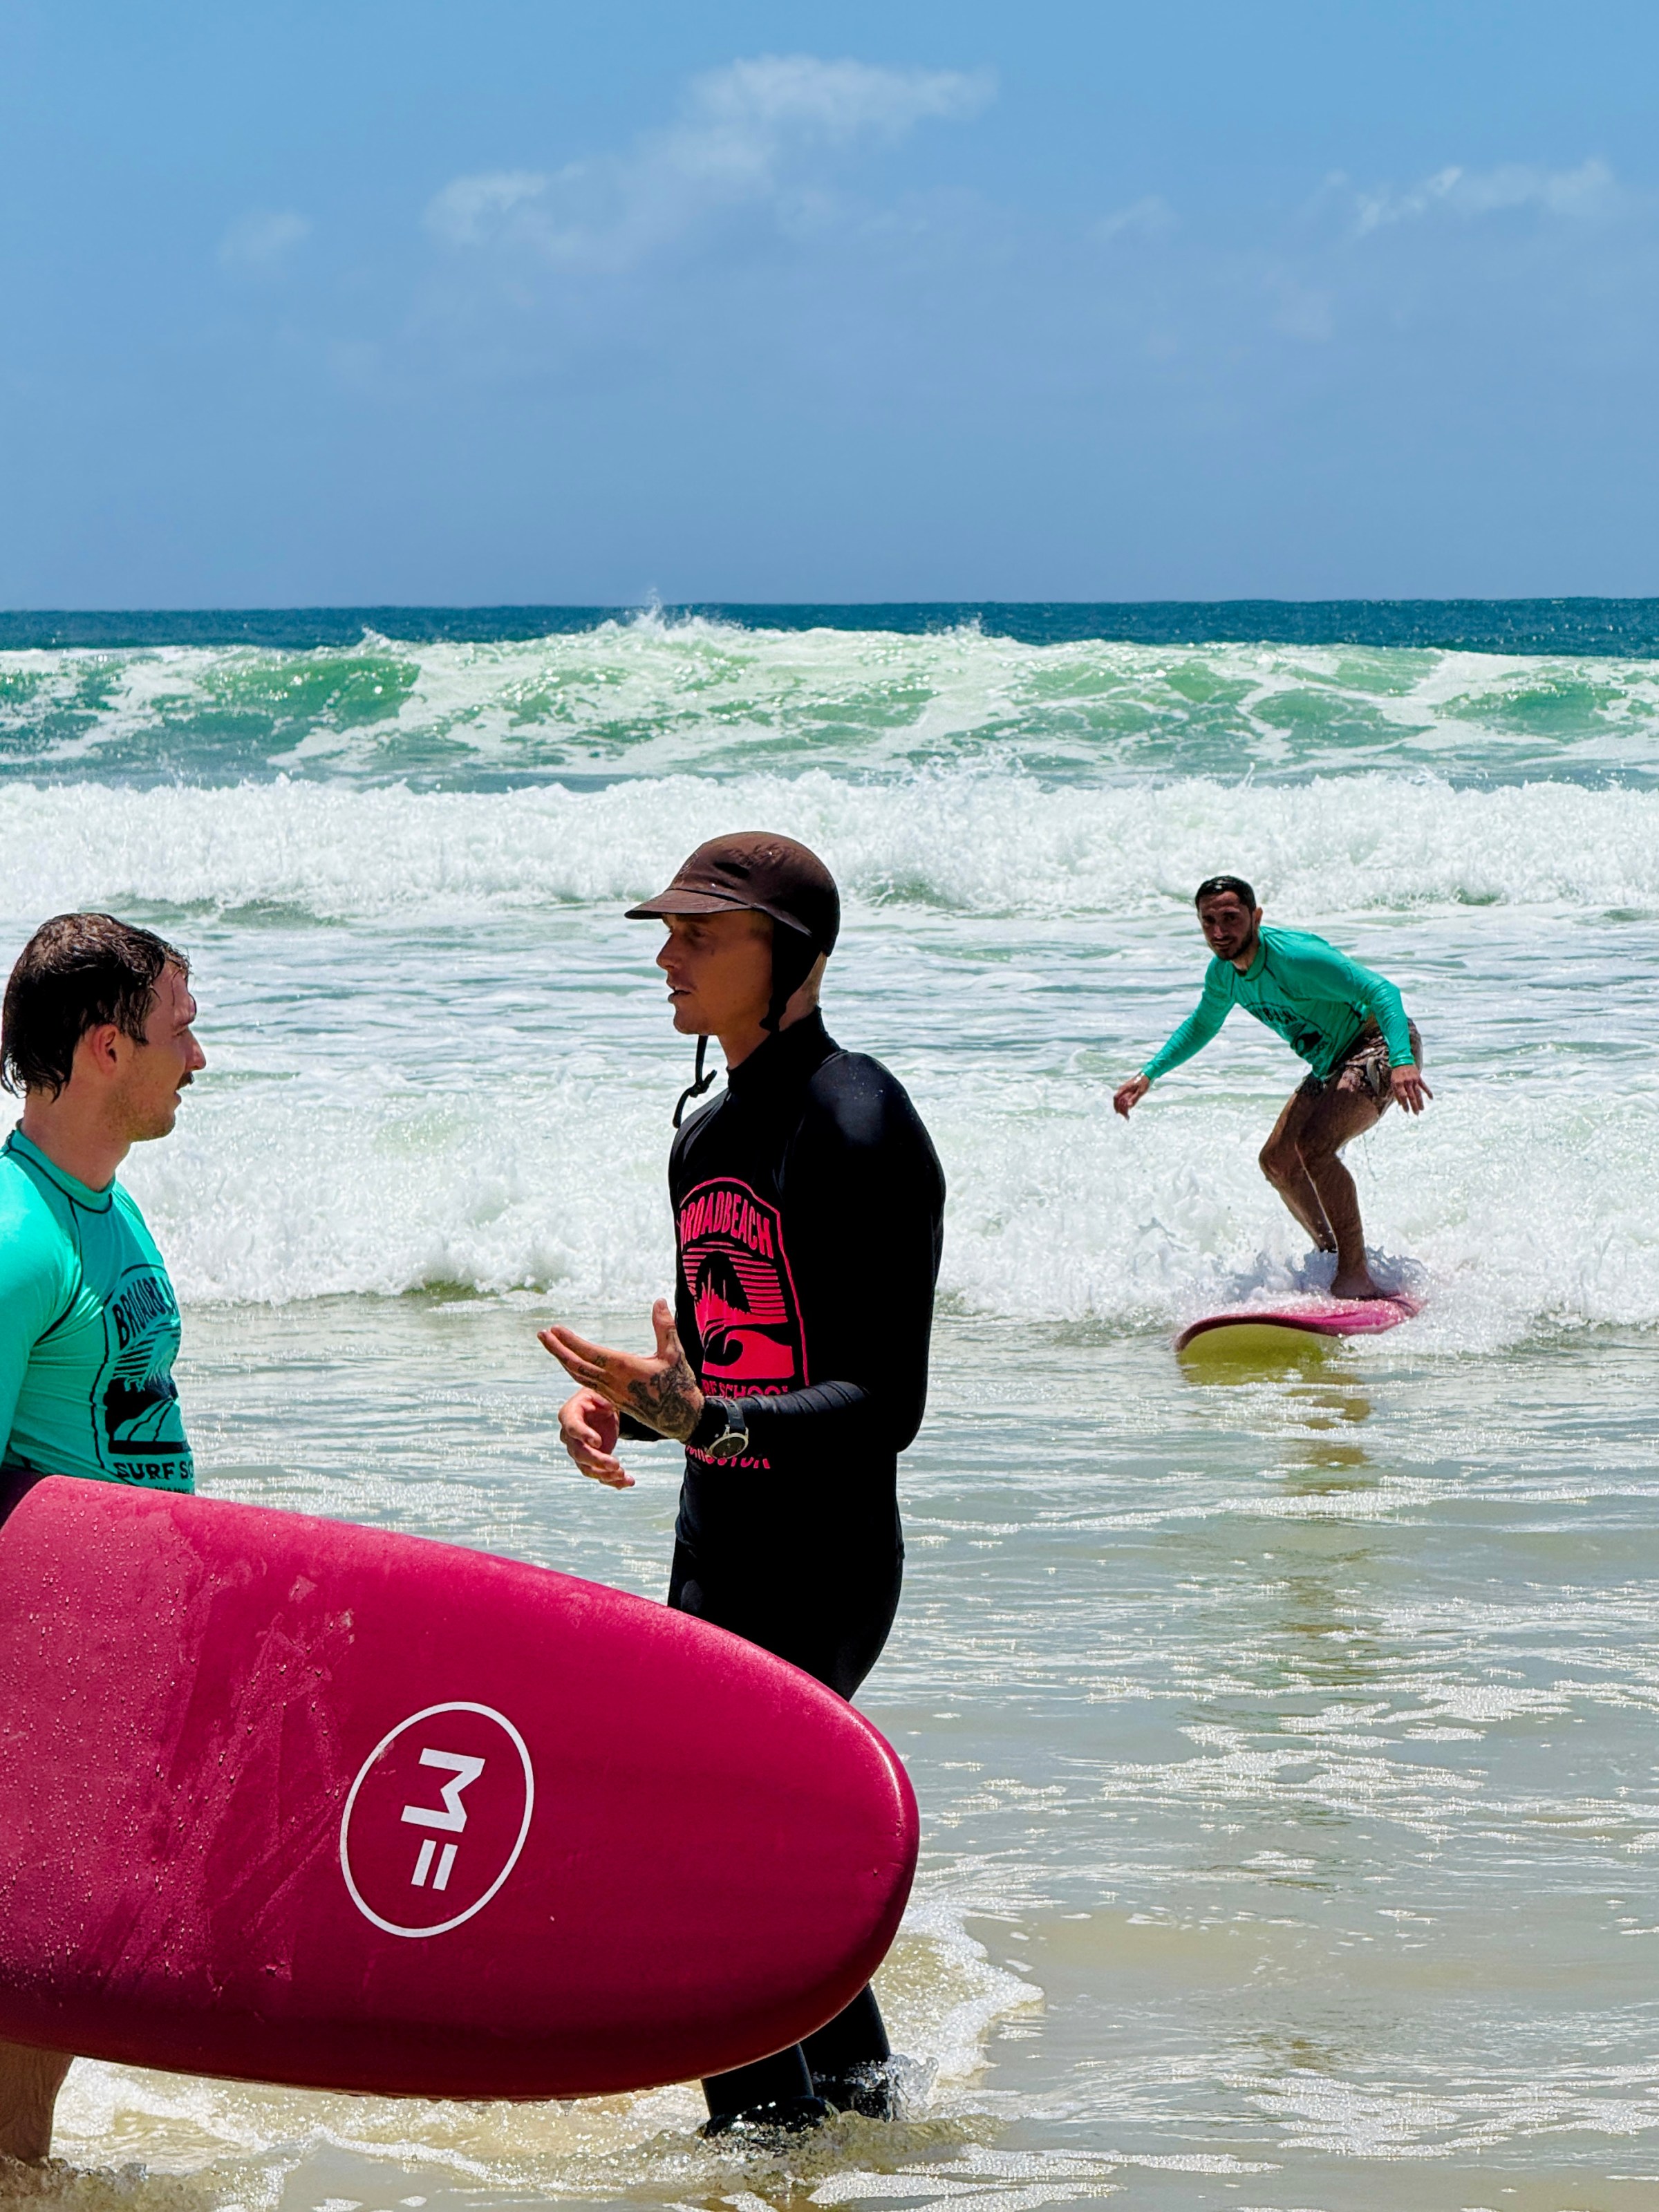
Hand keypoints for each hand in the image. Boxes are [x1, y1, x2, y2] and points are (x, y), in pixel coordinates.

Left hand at [539, 1298, 704, 1441]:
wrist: (682, 1419)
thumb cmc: (680, 1385)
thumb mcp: (675, 1354)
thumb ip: (664, 1327)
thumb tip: (658, 1300)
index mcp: (626, 1369)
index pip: (591, 1354)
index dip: (571, 1342)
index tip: (555, 1329)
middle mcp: (613, 1383)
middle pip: (577, 1366)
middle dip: (557, 1350)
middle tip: (541, 1334)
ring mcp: (611, 1393)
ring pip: (579, 1376)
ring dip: (563, 1360)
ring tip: (550, 1344)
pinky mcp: (613, 1399)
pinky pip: (587, 1384)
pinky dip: (574, 1370)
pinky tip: (570, 1362)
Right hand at [557, 1388, 632, 1488]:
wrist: (602, 1407)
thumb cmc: (600, 1395)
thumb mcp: (601, 1390)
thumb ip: (604, 1397)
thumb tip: (608, 1407)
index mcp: (569, 1414)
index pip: (573, 1427)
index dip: (584, 1435)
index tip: (599, 1442)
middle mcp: (570, 1437)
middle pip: (579, 1453)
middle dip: (597, 1460)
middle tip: (616, 1464)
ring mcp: (579, 1451)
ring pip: (587, 1468)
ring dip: (605, 1475)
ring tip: (623, 1475)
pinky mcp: (592, 1461)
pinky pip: (599, 1474)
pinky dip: (613, 1481)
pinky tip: (628, 1481)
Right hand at [1114, 1074, 1149, 1118]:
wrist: (1147, 1075)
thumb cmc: (1144, 1082)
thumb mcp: (1141, 1091)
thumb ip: (1134, 1099)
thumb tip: (1129, 1106)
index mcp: (1124, 1088)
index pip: (1116, 1098)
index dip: (1116, 1106)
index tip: (1119, 1113)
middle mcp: (1122, 1089)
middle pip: (1117, 1101)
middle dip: (1120, 1110)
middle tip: (1126, 1117)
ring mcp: (1125, 1090)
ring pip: (1120, 1101)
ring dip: (1122, 1109)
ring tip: (1127, 1116)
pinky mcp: (1127, 1091)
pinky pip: (1124, 1099)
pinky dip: (1125, 1106)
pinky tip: (1128, 1111)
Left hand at [1391, 1064, 1432, 1114]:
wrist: (1402, 1060)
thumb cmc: (1396, 1073)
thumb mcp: (1393, 1082)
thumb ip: (1396, 1093)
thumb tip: (1400, 1104)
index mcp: (1398, 1083)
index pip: (1402, 1097)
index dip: (1405, 1104)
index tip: (1406, 1111)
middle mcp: (1406, 1082)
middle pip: (1411, 1096)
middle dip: (1414, 1106)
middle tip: (1416, 1113)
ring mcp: (1414, 1080)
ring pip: (1418, 1093)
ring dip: (1420, 1102)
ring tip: (1422, 1109)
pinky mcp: (1419, 1078)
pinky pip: (1424, 1086)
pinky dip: (1428, 1092)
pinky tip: (1431, 1098)